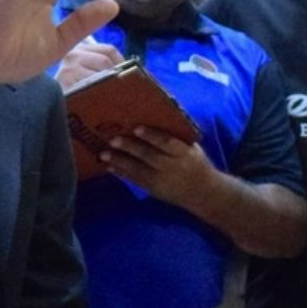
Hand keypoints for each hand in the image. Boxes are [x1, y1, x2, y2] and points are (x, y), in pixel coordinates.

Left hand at [100, 126, 216, 209]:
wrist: (203, 193)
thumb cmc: (195, 163)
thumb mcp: (192, 148)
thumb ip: (176, 136)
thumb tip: (155, 114)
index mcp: (184, 153)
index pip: (167, 143)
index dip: (152, 135)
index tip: (136, 127)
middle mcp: (172, 167)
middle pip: (149, 156)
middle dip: (130, 147)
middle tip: (113, 139)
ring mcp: (161, 180)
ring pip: (138, 170)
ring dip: (119, 161)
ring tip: (103, 153)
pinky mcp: (153, 190)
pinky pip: (135, 180)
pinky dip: (121, 173)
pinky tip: (109, 166)